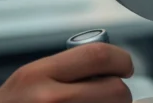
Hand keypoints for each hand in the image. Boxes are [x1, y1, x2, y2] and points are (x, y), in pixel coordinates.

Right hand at [0, 43, 133, 102]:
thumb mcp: (27, 81)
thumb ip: (63, 70)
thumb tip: (107, 65)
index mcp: (38, 75)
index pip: (98, 55)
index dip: (121, 59)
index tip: (125, 66)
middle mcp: (50, 99)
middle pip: (116, 90)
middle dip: (120, 93)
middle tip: (110, 96)